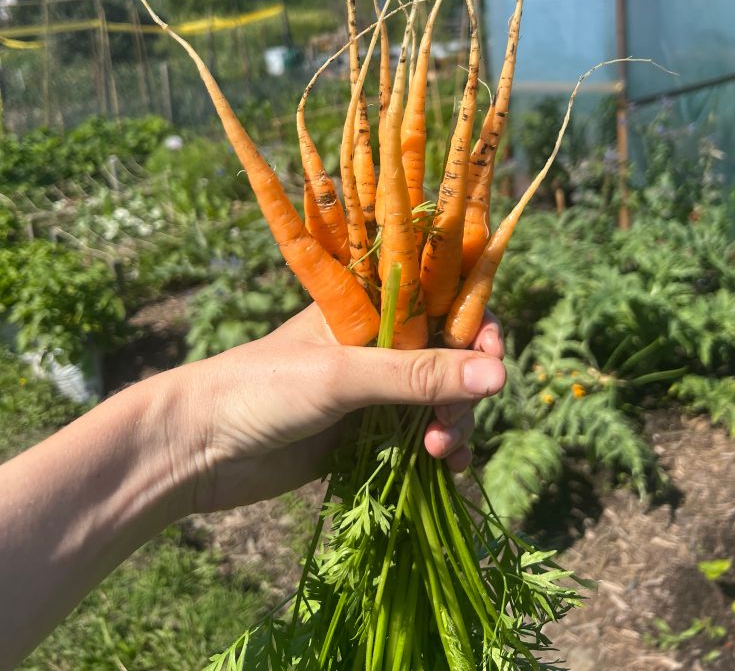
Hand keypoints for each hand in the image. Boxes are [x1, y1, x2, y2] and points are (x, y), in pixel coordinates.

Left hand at [176, 303, 504, 513]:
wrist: (198, 448)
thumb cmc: (262, 387)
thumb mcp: (343, 375)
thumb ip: (419, 375)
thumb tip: (501, 376)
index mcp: (371, 306)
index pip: (443, 300)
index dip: (477, 324)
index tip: (495, 357)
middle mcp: (378, 343)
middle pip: (452, 355)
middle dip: (465, 387)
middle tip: (453, 420)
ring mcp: (373, 390)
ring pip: (440, 400)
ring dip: (455, 423)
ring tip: (441, 452)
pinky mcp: (367, 434)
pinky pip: (421, 438)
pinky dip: (442, 452)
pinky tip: (448, 469)